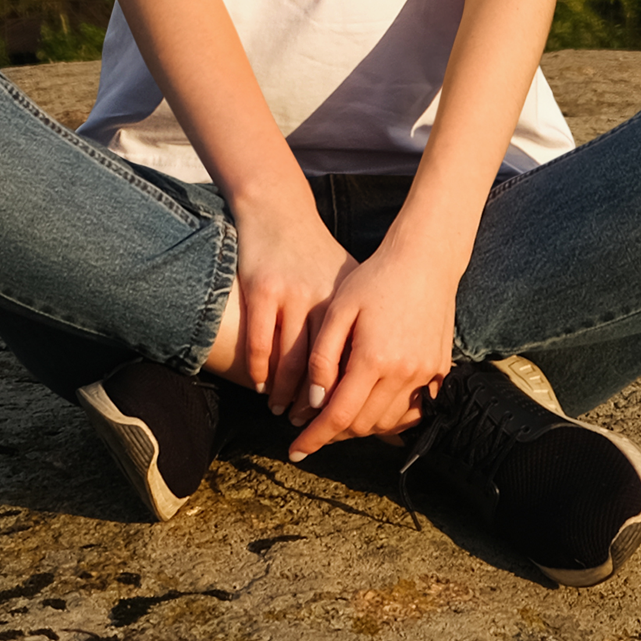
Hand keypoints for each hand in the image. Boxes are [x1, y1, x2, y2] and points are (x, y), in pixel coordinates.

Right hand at [231, 200, 357, 417]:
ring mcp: (291, 295)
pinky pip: (259, 344)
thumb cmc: (316, 254)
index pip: (351, 363)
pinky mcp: (262, 290)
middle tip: (309, 428)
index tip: (342, 423)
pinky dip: (260, 372)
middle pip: (321, 369)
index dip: (347, 397)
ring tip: (284, 412)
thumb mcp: (347, 284)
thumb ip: (362, 324)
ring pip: (289, 362)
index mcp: (348, 303)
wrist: (280, 212)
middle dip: (316, 405)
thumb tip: (380, 370)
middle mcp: (323, 300)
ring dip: (285, 395)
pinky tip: (262, 386)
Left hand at [286, 242, 458, 459]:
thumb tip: (315, 401)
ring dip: (361, 427)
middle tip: (312, 427)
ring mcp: (426, 374)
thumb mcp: (339, 309)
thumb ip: (324, 356)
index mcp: (373, 358)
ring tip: (339, 415)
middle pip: (363, 424)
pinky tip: (373, 408)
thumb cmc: (375, 278)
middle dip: (334, 433)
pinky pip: (414, 411)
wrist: (425, 259)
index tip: (295, 451)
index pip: (338, 415)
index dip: (314, 437)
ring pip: (388, 422)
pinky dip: (391, 419)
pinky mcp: (440, 370)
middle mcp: (403, 373)